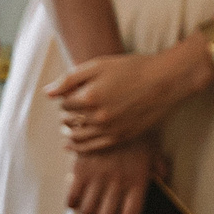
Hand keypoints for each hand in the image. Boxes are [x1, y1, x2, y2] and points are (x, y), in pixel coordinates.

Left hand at [49, 47, 207, 153]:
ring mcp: (110, 129)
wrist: (167, 80)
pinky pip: (91, 148)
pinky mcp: (121, 138)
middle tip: (74, 108)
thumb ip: (69, 79)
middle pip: (68, 120)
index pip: (63, 104)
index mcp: (89, 97)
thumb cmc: (132, 69)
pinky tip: (70, 145)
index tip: (73, 94)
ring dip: (70, 130)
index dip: (66, 99)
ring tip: (73, 123)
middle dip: (67, 114)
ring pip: (76, 136)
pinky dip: (78, 147)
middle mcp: (98, 116)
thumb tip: (47, 93)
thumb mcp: (98, 65)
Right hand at [66, 141, 156, 213]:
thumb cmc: (135, 135)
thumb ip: (158, 171)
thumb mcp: (154, 154)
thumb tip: (162, 184)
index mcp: (138, 183)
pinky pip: (71, 197)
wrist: (112, 114)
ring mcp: (97, 178)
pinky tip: (75, 203)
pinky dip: (72, 205)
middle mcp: (117, 184)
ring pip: (87, 211)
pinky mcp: (80, 171)